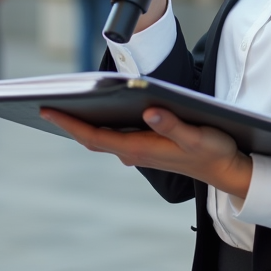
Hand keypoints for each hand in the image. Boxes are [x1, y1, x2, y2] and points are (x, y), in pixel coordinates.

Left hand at [39, 107, 252, 197]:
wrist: (225, 169)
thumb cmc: (211, 151)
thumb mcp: (196, 136)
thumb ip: (172, 125)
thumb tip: (149, 111)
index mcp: (139, 148)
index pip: (94, 135)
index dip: (69, 123)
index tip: (47, 109)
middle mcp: (133, 151)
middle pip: (91, 137)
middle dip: (67, 121)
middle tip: (45, 101)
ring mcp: (138, 151)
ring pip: (101, 136)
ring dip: (82, 122)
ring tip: (64, 101)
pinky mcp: (145, 147)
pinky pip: (113, 136)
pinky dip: (99, 124)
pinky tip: (96, 110)